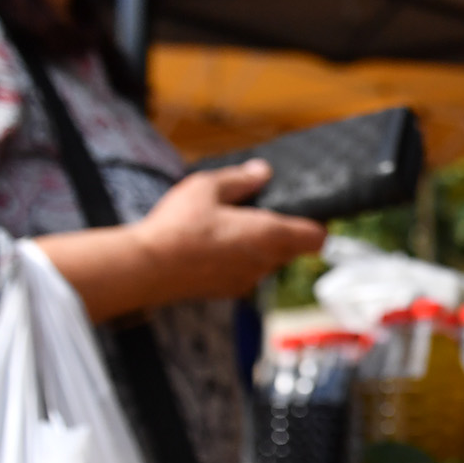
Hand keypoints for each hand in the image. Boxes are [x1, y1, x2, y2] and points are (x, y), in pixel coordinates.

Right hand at [38, 160, 325, 321]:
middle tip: (257, 213)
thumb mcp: (207, 187)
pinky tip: (213, 247)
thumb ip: (240, 179)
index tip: (302, 212)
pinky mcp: (227, 292)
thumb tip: (262, 171)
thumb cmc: (178, 226)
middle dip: (282, 233)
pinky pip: (245, 273)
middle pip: (293, 250)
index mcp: (270, 235)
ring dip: (258, 247)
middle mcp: (265, 263)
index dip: (315, 225)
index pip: (317, 238)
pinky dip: (238, 261)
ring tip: (230, 228)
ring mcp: (247, 281)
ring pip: (268, 262)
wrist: (147, 268)